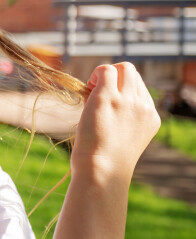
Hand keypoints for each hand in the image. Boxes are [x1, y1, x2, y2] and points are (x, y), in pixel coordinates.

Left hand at [72, 62, 160, 178]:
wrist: (102, 170)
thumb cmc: (104, 159)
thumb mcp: (121, 135)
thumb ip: (119, 115)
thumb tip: (95, 94)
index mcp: (149, 116)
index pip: (138, 88)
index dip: (119, 91)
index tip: (105, 105)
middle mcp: (143, 106)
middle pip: (132, 73)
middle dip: (114, 78)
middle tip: (97, 95)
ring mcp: (128, 101)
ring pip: (123, 68)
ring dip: (104, 75)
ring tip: (92, 93)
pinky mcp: (109, 98)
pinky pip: (105, 70)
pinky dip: (94, 75)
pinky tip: (87, 91)